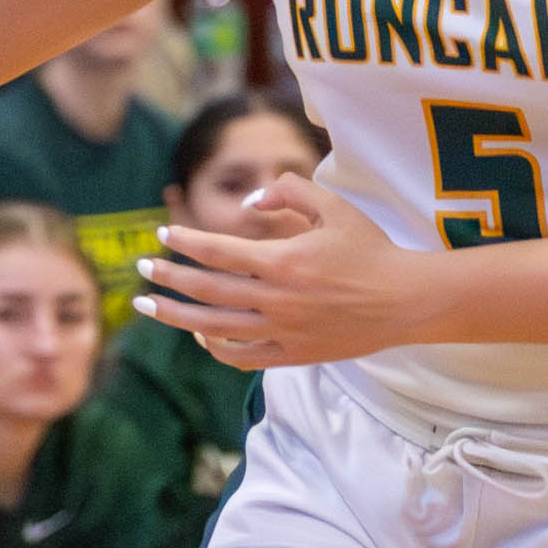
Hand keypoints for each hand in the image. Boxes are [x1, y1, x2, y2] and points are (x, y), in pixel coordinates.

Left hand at [134, 174, 438, 367]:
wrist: (406, 301)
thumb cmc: (370, 250)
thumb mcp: (334, 207)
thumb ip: (289, 191)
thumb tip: (250, 202)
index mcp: (284, 261)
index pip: (219, 251)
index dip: (185, 241)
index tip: (162, 234)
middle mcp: (278, 299)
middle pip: (207, 290)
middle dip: (168, 278)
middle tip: (141, 268)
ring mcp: (284, 330)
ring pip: (215, 328)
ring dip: (176, 316)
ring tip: (149, 307)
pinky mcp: (293, 354)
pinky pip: (242, 356)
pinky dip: (215, 347)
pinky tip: (199, 334)